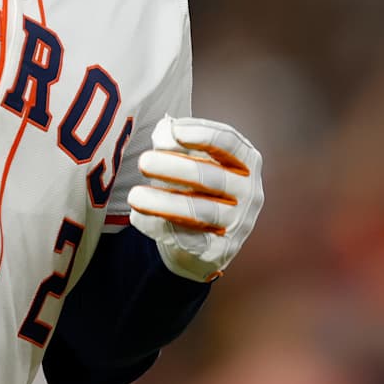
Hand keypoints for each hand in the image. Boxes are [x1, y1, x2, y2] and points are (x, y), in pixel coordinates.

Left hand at [128, 116, 263, 281]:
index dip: (203, 134)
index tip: (174, 131)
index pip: (229, 142)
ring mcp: (238, 224)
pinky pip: (190, 239)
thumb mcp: (186, 160)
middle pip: (212, 177)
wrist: (198, 241)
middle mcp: (249, 192)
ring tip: (134, 195)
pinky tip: (139, 217)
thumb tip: (165, 132)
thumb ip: (175, 143)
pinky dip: (161, 226)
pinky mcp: (220, 252)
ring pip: (201, 211)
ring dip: (164, 202)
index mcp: (245, 162)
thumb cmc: (192, 187)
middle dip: (174, 168)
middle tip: (143, 161)